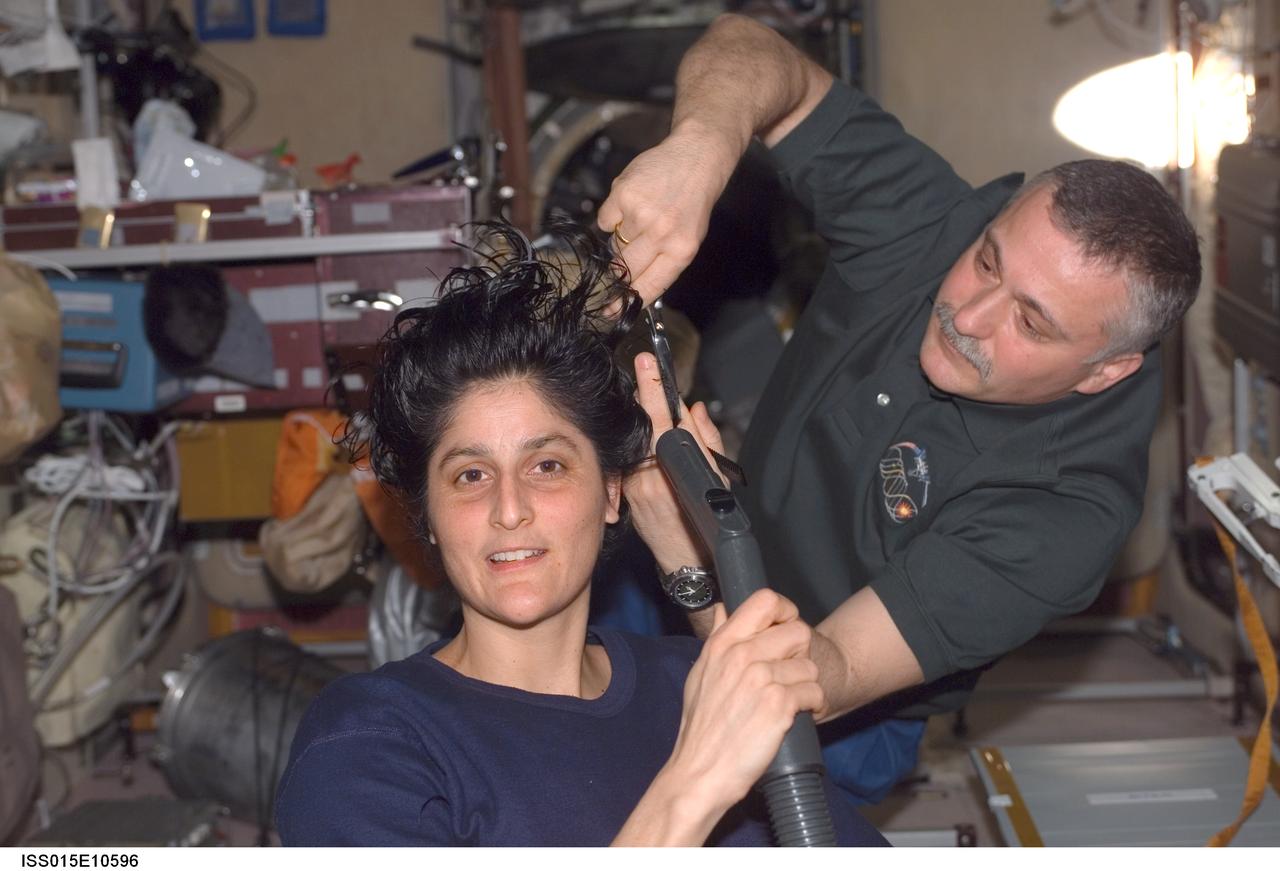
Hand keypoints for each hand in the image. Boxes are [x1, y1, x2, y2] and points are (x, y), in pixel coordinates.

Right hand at [596, 126, 738, 304]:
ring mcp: (640, 214)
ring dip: (621, 237)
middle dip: (616, 273)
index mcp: (681, 251)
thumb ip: (663, 263)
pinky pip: (605, 220)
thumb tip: (632, 288)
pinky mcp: (623, 194)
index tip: (610, 310)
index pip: (648, 287)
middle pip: (624, 269)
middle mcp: (661, 234)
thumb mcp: (688, 238)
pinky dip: (613, 215)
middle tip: (612, 270)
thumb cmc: (692, 200)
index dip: (626, 301)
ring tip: (641, 219)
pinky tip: (631, 203)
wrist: (696, 157)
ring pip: (614, 243)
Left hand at [625, 352, 728, 572]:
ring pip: (637, 439)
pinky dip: (641, 443)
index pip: (662, 418)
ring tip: (654, 404)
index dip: (654, 388)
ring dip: (646, 419)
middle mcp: (649, 476)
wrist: (687, 563)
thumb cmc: (710, 526)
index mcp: (674, 470)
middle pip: (645, 424)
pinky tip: (649, 436)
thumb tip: (694, 410)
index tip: (648, 362)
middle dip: (647, 396)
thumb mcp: (719, 480)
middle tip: (647, 369)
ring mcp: (634, 486)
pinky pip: (632, 457)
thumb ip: (706, 440)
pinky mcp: (626, 493)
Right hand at [666, 589, 823, 811]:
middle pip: (798, 631)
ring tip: (788, 702)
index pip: (765, 600)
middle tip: (788, 675)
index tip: (785, 630)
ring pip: (810, 666)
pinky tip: (794, 715)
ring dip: (805, 685)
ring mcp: (761, 679)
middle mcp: (742, 655)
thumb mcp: (700, 675)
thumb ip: (717, 638)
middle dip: (800, 654)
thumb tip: (723, 609)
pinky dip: (812, 706)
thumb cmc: (702, 728)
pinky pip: (815, 692)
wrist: (701, 772)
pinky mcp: (779, 705)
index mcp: (722, 644)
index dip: (785, 612)